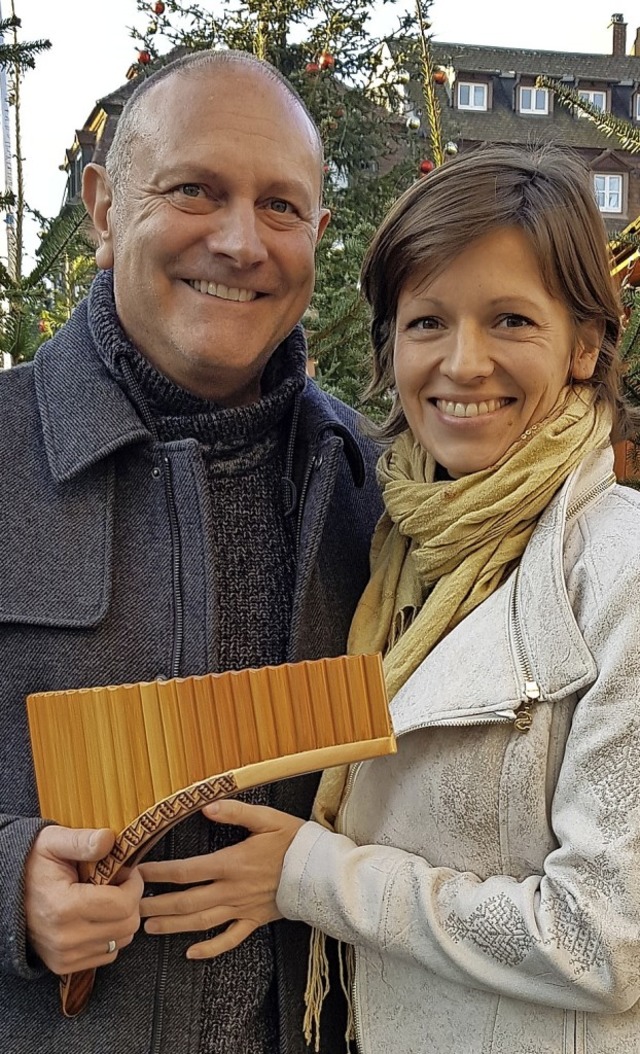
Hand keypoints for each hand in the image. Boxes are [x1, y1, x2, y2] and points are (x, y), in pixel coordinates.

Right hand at [25, 826, 142, 974]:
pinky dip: (110, 934)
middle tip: (120, 883)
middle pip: (127, 925)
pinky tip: (97, 916)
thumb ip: (83, 841)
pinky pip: (108, 954)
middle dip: (132, 900)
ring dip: (123, 918)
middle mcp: (64, 938)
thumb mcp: (54, 842)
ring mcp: (64, 956)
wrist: (6, 893)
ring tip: (107, 898)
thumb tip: (109, 839)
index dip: (135, 884)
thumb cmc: (33, 863)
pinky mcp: (64, 965)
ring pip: (121, 941)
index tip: (128, 871)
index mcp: (64, 907)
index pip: (123, 905)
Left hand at [139, 800, 303, 958]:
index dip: (161, 873)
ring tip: (149, 928)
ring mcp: (243, 908)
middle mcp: (233, 889)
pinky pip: (230, 939)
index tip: (139, 873)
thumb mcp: (267, 818)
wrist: (322, 871)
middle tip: (131, 907)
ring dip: (173, 926)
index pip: (188, 870)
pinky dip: (210, 948)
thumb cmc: (295, 841)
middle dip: (157, 904)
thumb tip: (206, 807)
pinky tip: (191, 953)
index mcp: (232, 863)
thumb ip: (235, 812)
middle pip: (188, 901)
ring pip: (202, 922)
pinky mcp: (255, 920)